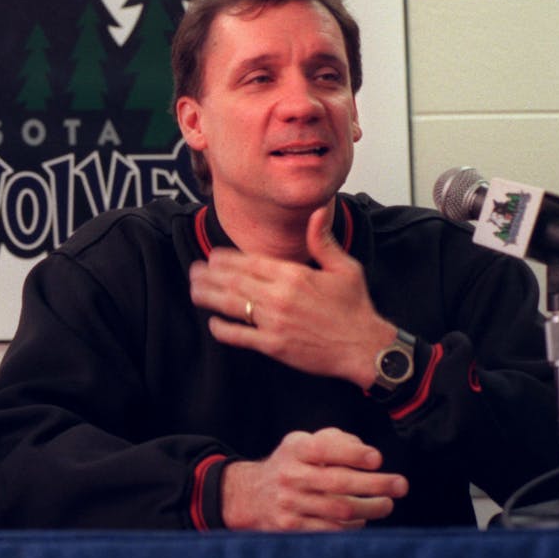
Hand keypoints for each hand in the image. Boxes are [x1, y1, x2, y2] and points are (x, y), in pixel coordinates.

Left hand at [188, 206, 394, 387]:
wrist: (365, 347)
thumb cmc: (355, 307)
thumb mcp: (345, 268)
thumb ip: (323, 240)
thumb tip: (318, 210)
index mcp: (294, 274)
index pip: (249, 261)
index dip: (226, 259)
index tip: (212, 257)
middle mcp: (280, 296)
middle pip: (233, 280)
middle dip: (209, 275)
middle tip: (193, 271)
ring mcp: (275, 321)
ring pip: (231, 304)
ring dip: (208, 296)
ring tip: (194, 291)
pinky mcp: (274, 345)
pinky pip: (239, 335)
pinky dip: (223, 328)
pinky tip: (213, 322)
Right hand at [220, 428, 408, 530]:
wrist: (251, 495)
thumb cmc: (292, 465)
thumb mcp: (303, 443)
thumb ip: (335, 440)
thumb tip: (366, 453)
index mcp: (295, 450)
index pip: (324, 449)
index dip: (353, 454)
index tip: (377, 459)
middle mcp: (290, 475)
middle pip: (338, 482)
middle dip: (375, 484)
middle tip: (401, 485)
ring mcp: (290, 503)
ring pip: (340, 509)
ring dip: (371, 508)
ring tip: (386, 503)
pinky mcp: (292, 527)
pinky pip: (332, 529)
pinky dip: (352, 525)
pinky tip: (361, 518)